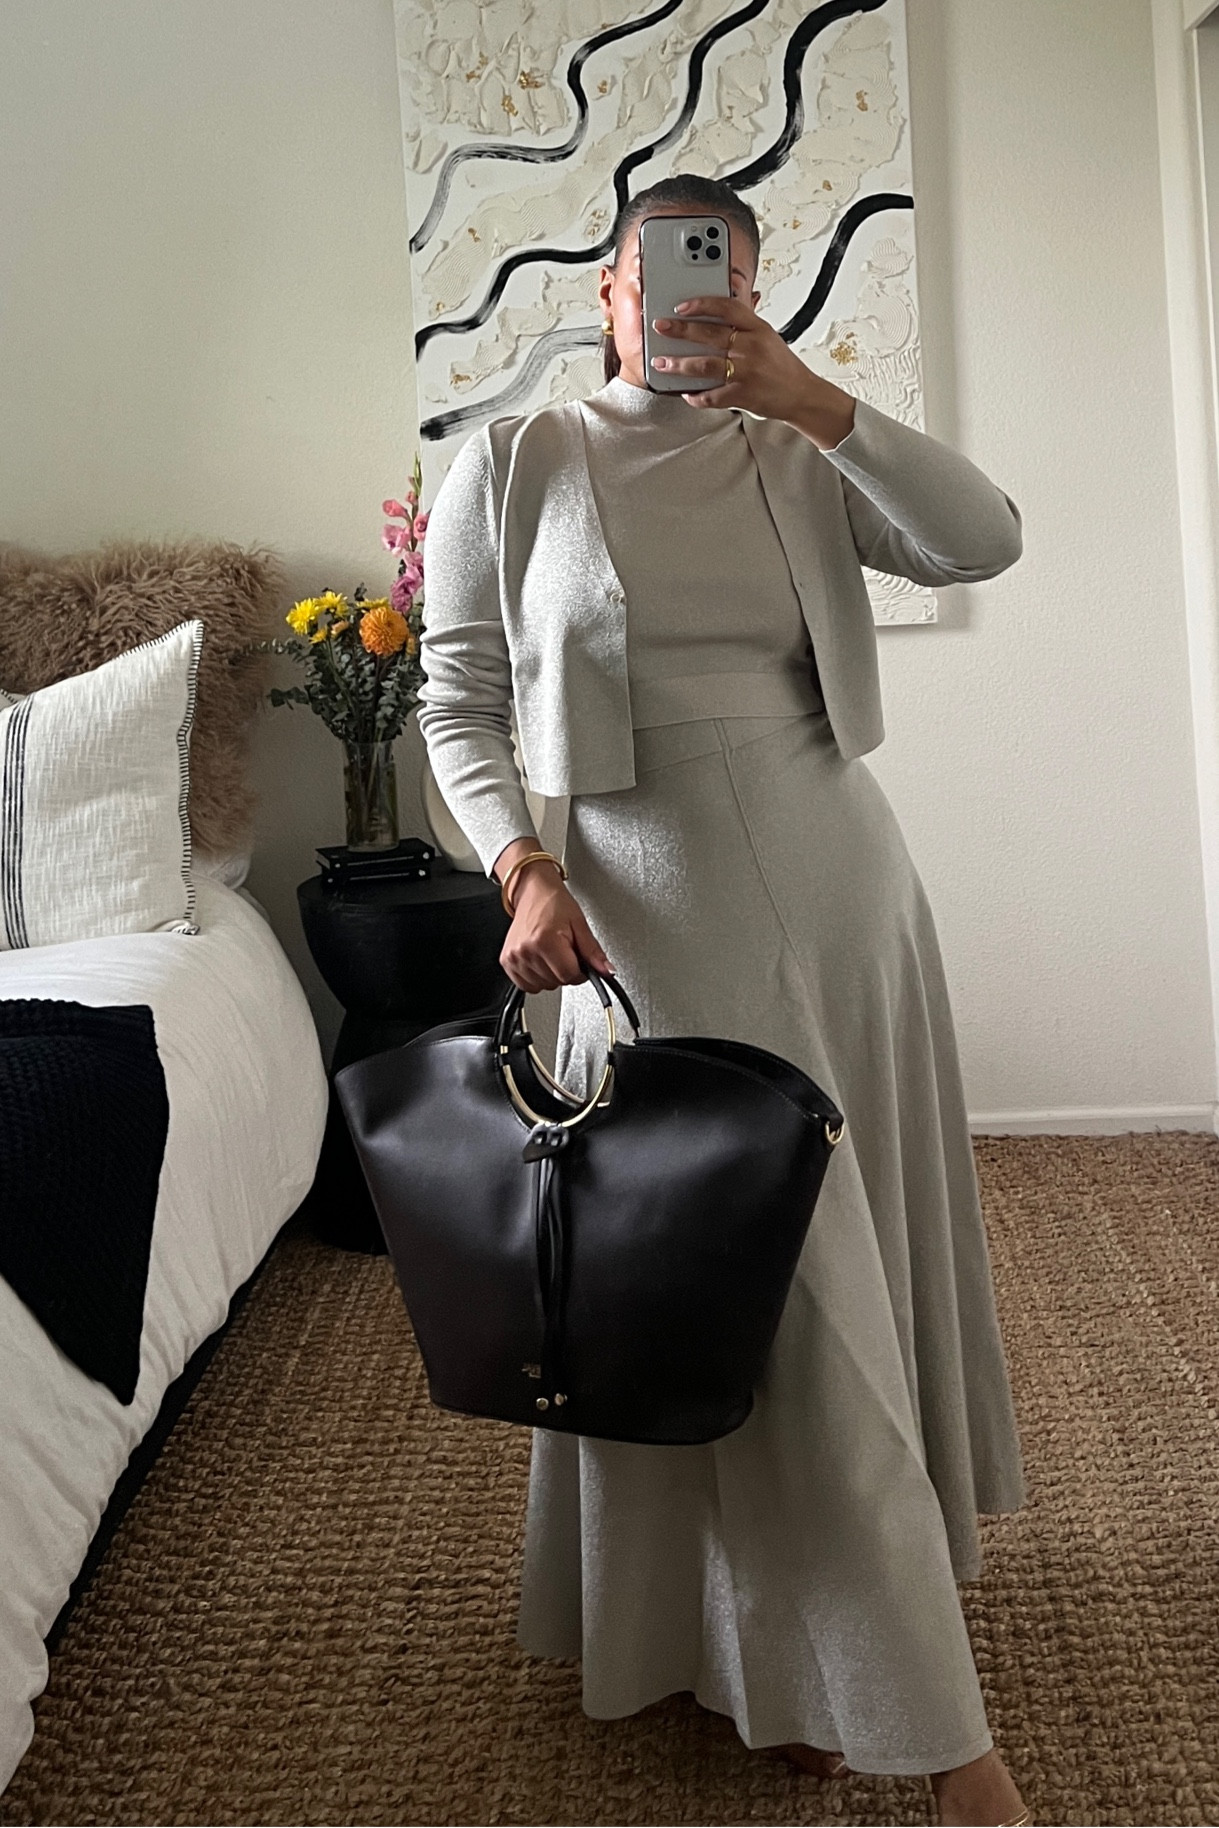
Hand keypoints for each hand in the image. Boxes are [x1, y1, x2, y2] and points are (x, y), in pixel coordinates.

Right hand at [501, 867, 614, 992]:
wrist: (533, 892)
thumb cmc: (554, 904)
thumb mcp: (580, 924)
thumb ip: (593, 952)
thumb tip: (606, 972)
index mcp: (545, 940)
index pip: (569, 975)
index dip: (580, 971)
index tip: (579, 960)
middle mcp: (526, 950)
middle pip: (556, 982)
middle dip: (566, 971)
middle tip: (565, 951)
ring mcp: (514, 957)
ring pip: (542, 986)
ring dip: (551, 975)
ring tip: (551, 954)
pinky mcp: (507, 961)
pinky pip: (526, 985)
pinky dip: (536, 978)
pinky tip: (540, 961)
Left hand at [649, 294, 856, 447]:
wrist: (802, 395)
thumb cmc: (781, 366)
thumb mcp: (767, 336)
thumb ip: (744, 322)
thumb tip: (717, 308)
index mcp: (758, 328)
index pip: (727, 307)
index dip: (702, 304)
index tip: (681, 305)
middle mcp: (752, 347)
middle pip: (710, 334)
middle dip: (680, 330)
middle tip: (660, 327)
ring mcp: (747, 372)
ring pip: (706, 365)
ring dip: (679, 364)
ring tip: (662, 363)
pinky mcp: (743, 395)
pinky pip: (713, 396)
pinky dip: (696, 396)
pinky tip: (686, 394)